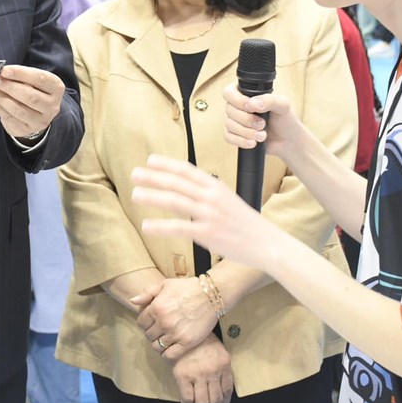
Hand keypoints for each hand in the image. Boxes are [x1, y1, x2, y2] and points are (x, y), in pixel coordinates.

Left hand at [0, 65, 63, 139]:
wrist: (36, 112)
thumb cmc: (33, 89)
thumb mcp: (31, 79)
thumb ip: (18, 76)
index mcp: (56, 88)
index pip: (40, 79)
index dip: (21, 74)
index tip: (4, 70)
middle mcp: (52, 106)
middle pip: (30, 97)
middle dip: (8, 87)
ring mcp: (40, 121)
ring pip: (18, 110)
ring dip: (0, 97)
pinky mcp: (26, 130)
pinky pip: (9, 119)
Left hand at [130, 277, 216, 361]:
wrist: (211, 295)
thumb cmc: (188, 288)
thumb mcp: (165, 284)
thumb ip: (147, 293)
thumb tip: (132, 301)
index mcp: (156, 308)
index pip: (141, 323)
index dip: (145, 323)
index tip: (152, 322)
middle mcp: (164, 322)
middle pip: (149, 335)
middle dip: (152, 333)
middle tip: (160, 330)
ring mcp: (175, 333)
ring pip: (157, 346)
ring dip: (159, 344)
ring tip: (165, 339)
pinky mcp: (187, 342)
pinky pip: (169, 355)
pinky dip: (167, 354)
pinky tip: (170, 348)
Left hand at [132, 155, 283, 270]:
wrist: (267, 243)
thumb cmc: (246, 223)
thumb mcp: (229, 200)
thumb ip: (209, 193)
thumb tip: (189, 188)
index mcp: (217, 186)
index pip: (187, 170)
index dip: (167, 164)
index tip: (150, 160)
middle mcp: (212, 197)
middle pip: (177, 182)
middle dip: (153, 176)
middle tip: (134, 174)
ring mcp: (210, 215)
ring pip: (175, 201)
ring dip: (152, 196)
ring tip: (135, 194)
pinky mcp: (208, 234)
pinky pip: (179, 227)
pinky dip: (161, 226)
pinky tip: (146, 225)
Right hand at [169, 333, 233, 402]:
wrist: (183, 328)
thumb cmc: (201, 338)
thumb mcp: (218, 349)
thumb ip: (221, 367)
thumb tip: (221, 386)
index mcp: (224, 365)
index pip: (227, 391)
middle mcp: (213, 372)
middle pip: (216, 399)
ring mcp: (198, 374)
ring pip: (202, 402)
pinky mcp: (183, 376)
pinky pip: (187, 398)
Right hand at [222, 84, 300, 161]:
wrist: (288, 141)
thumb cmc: (285, 119)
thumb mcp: (283, 105)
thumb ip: (269, 100)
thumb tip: (251, 104)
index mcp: (246, 93)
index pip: (229, 92)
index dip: (238, 101)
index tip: (251, 108)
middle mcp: (238, 105)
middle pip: (229, 109)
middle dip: (246, 120)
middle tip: (262, 124)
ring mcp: (235, 121)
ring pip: (229, 124)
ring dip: (246, 132)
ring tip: (262, 136)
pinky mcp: (234, 135)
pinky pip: (228, 137)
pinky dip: (240, 141)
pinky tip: (253, 143)